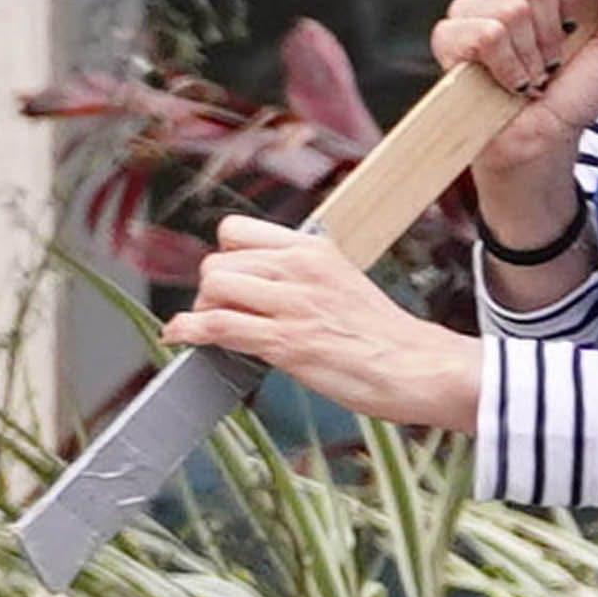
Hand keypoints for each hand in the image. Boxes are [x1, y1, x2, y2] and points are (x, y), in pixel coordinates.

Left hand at [167, 223, 483, 430]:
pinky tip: (180, 339)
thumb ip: (301, 277)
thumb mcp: (341, 283)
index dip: (225, 258)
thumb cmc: (384, 336)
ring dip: (202, 311)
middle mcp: (300, 268)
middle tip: (224, 315)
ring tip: (215, 330)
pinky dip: (189, 333)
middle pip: (218, 260)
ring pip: (213, 286)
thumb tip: (258, 287)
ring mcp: (293, 304)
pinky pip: (219, 326)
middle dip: (211, 290)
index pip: (236, 230)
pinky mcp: (287, 342)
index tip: (232, 283)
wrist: (418, 366)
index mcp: (313, 248)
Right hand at [432, 0, 597, 227]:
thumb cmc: (574, 93)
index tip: (577, 25)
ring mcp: (470, 9)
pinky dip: (507, 66)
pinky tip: (509, 82)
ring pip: (511, 8)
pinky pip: (484, 33)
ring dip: (531, 54)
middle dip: (554, 31)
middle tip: (552, 60)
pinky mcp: (448, 39)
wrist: (547, 141)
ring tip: (531, 74)